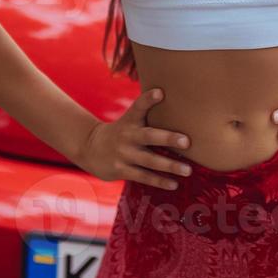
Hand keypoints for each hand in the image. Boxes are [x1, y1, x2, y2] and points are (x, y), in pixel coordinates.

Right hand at [76, 86, 195, 188]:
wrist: (90, 148)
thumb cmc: (122, 131)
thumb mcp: (130, 118)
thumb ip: (149, 111)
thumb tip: (176, 99)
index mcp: (130, 120)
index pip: (139, 106)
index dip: (148, 99)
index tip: (160, 92)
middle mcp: (128, 136)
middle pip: (149, 136)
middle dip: (168, 138)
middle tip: (187, 141)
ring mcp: (124, 154)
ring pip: (149, 160)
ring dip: (169, 166)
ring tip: (188, 170)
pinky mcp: (121, 170)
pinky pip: (143, 176)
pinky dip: (158, 181)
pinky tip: (174, 184)